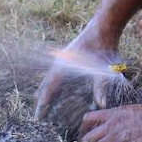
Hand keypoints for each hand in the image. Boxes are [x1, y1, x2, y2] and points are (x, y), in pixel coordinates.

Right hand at [36, 0, 141, 119]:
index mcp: (64, 66)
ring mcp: (64, 58)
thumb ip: (101, 87)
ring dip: (46, 89)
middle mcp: (61, 62)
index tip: (39, 114)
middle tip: (38, 112)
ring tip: (42, 99)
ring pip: (50, 76)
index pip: (50, 87)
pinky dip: (54, 81)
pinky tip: (58, 85)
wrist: (104, 28)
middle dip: (42, 97)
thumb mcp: (103, 70)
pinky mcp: (70, 55)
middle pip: (46, 82)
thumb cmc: (103, 48)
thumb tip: (102, 105)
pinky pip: (57, 71)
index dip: (44, 102)